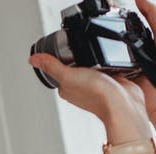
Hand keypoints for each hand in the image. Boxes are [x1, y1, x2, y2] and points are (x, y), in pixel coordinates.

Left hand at [28, 53, 146, 125]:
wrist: (123, 103)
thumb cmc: (95, 95)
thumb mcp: (67, 76)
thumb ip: (51, 66)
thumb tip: (33, 59)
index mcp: (67, 88)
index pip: (59, 69)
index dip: (61, 57)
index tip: (63, 48)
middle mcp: (82, 87)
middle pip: (77, 66)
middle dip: (79, 57)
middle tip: (82, 49)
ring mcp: (98, 84)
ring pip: (93, 66)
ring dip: (95, 59)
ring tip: (97, 56)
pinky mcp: (113, 80)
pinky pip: (109, 67)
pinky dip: (109, 62)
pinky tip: (110, 60)